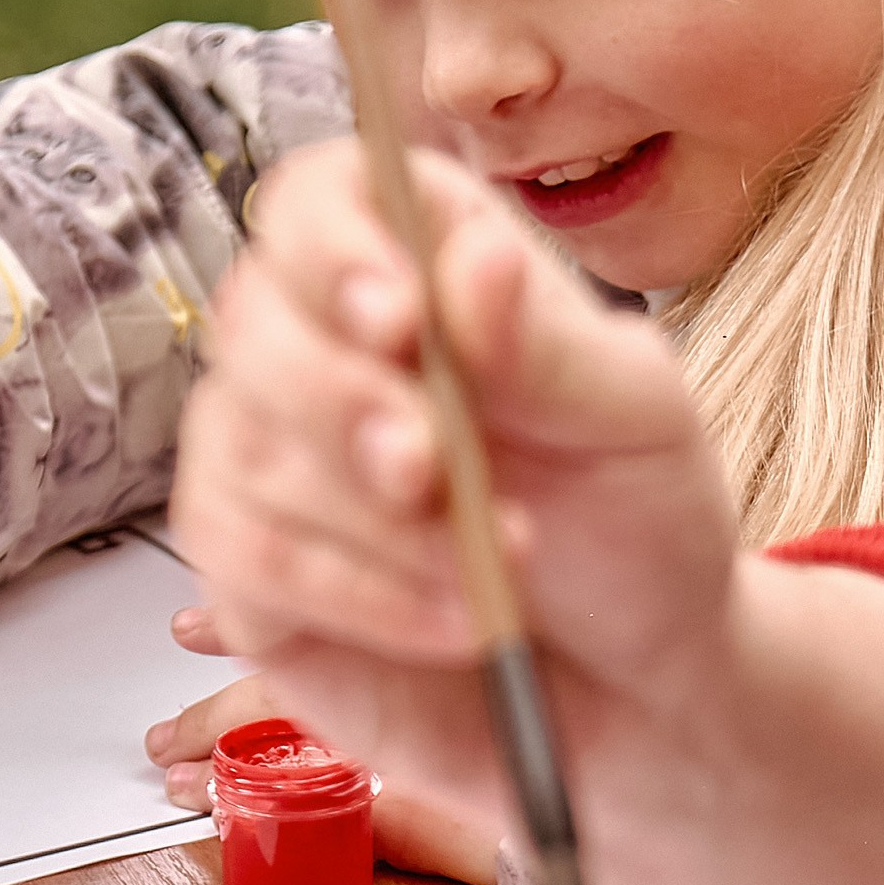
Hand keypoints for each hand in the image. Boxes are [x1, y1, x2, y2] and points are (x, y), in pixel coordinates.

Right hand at [166, 141, 883, 884]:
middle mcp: (324, 348)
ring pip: (243, 447)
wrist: (641, 683)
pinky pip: (241, 558)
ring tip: (499, 568)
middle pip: (251, 319)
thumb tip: (476, 262)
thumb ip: (550, 343)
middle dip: (341, 398)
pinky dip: (358, 593)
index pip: (316, 201)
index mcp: (418, 267)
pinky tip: (457, 620)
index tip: (401, 317)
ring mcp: (275, 461)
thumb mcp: (636, 420)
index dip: (334, 246)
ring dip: (373, 520)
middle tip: (432, 468)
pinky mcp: (252, 574)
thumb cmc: (637, 524)